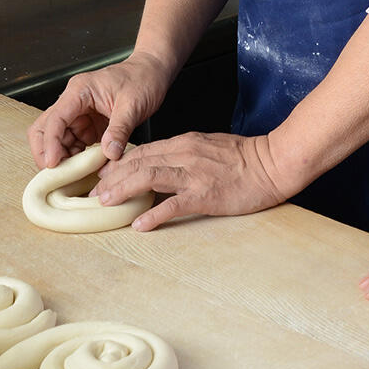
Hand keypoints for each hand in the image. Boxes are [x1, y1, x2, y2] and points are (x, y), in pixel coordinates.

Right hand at [27, 52, 171, 167]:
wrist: (151, 72)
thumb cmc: (142, 79)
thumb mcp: (133, 105)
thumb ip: (120, 129)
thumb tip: (109, 154)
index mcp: (79, 91)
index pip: (55, 119)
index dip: (50, 144)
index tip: (53, 164)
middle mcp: (73, 102)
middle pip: (44, 128)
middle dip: (45, 152)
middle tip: (55, 174)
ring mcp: (78, 114)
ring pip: (57, 139)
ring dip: (61, 157)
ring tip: (71, 175)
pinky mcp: (87, 124)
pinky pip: (73, 143)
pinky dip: (74, 157)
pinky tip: (83, 169)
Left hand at [93, 129, 286, 229]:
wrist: (274, 162)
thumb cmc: (246, 157)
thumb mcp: (209, 146)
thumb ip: (184, 154)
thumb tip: (162, 166)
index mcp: (185, 143)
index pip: (143, 151)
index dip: (119, 164)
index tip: (103, 177)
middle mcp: (185, 155)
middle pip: (139, 162)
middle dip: (112, 178)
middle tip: (94, 194)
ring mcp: (195, 175)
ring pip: (149, 178)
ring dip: (123, 191)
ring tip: (105, 204)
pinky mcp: (206, 195)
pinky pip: (174, 205)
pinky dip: (154, 214)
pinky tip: (140, 225)